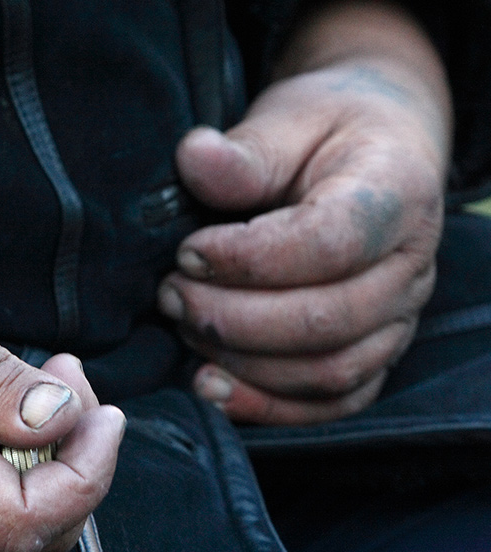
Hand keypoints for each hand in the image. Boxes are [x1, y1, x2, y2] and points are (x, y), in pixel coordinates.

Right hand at [0, 253, 124, 551]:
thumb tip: (60, 418)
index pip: (23, 522)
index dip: (87, 474)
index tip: (104, 412)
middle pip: (27, 534)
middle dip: (78, 462)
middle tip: (73, 381)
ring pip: (8, 523)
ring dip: (50, 456)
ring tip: (50, 379)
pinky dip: (16, 457)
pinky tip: (11, 402)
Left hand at [159, 2, 451, 424]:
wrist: (375, 153)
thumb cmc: (327, 132)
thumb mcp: (289, 118)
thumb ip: (248, 149)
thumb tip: (195, 158)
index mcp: (397, 192)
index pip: (329, 244)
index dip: (248, 259)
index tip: (187, 251)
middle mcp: (410, 265)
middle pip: (325, 320)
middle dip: (231, 316)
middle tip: (170, 292)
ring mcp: (398, 318)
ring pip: (327, 370)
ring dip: (242, 359)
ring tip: (183, 325)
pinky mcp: (375, 353)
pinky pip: (331, 402)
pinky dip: (268, 405)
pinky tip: (211, 386)